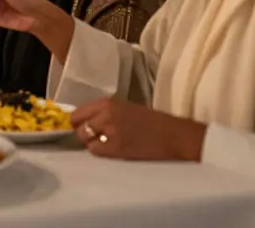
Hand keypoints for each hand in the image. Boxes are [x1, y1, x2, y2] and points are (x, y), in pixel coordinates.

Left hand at [71, 99, 206, 161]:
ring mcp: (110, 132)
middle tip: (94, 138)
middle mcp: (106, 114)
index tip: (82, 126)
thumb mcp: (127, 108)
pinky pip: (96, 152)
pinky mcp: (116, 149)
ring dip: (92, 143)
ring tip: (105, 145)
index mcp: (109, 102)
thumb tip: (88, 121)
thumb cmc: (155, 122)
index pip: (78, 112)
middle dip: (84, 133)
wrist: (176, 136)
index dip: (78, 121)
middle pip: (79, 126)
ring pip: (86, 139)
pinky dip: (100, 152)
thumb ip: (106, 112)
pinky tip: (112, 151)